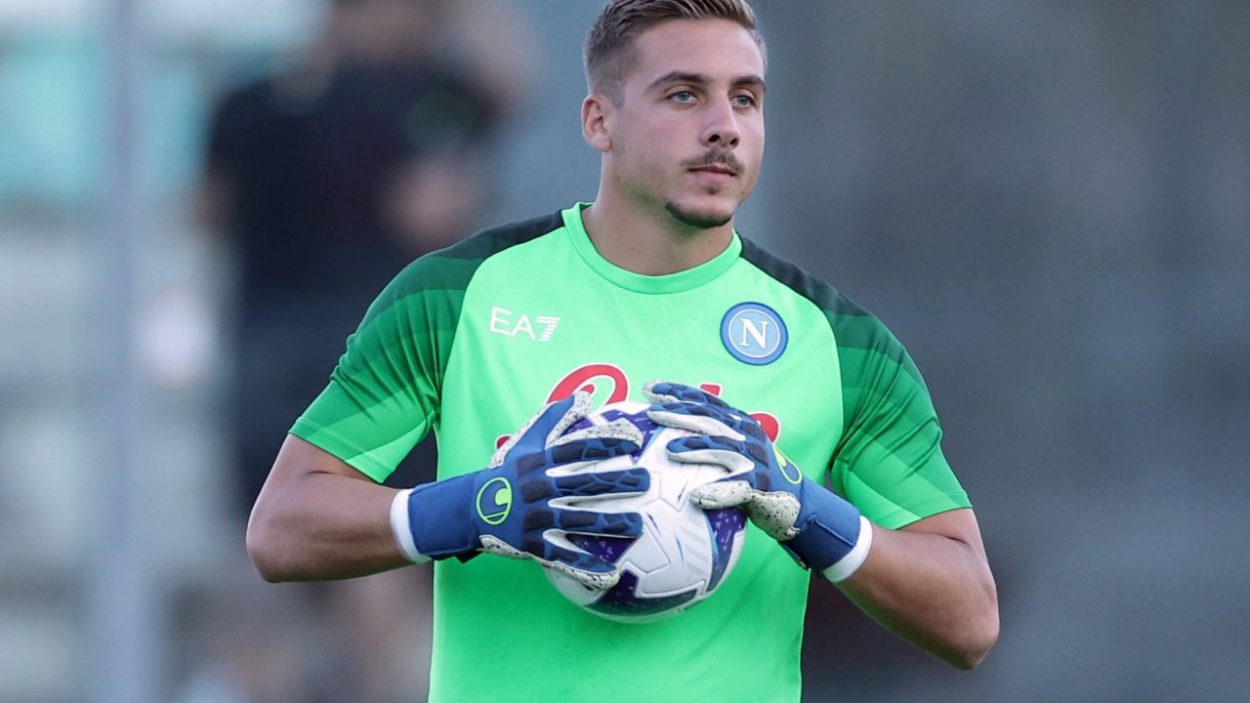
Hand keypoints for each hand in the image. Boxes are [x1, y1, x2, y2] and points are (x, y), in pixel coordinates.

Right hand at [394, 392, 649, 588]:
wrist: (468, 509)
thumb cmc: (506, 474)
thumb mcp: (526, 443)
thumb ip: (555, 419)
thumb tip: (584, 395)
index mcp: (539, 463)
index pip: (577, 448)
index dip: (607, 441)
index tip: (635, 439)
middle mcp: (539, 489)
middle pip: (584, 483)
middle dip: (617, 482)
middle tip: (646, 481)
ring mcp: (535, 518)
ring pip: (578, 521)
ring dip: (610, 524)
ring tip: (638, 525)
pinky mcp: (532, 546)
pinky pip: (563, 557)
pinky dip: (585, 567)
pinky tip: (612, 574)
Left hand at [643, 381, 872, 580]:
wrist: (797, 502)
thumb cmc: (756, 476)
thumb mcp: (736, 448)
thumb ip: (712, 436)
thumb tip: (669, 433)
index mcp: (739, 422)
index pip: (705, 400)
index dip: (678, 391)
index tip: (649, 388)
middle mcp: (748, 434)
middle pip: (709, 418)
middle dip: (679, 412)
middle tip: (652, 412)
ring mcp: (756, 458)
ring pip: (722, 447)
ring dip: (696, 447)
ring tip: (671, 450)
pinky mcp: (762, 485)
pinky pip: (738, 488)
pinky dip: (718, 492)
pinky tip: (698, 497)